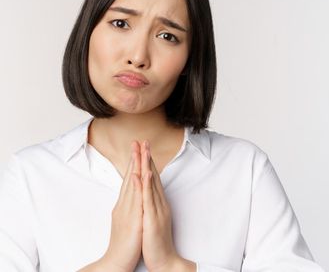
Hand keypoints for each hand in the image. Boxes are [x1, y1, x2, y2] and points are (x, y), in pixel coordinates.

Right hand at [97, 141, 143, 270]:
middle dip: (134, 159)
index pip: (130, 180)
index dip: (134, 164)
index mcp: (125, 205)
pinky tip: (138, 174)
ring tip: (139, 150)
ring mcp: (128, 211)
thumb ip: (129, 208)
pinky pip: (135, 200)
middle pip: (130, 178)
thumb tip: (132, 198)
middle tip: (137, 141)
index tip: (138, 149)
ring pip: (132, 184)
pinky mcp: (132, 219)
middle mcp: (124, 205)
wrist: (116, 262)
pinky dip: (136, 186)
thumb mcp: (127, 222)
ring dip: (136, 166)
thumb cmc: (124, 244)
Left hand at [139, 140, 193, 271]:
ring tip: (143, 150)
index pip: (152, 179)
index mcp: (157, 204)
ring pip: (151, 184)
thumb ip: (150, 207)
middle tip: (143, 141)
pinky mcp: (152, 219)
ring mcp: (156, 210)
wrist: (164, 261)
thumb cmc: (156, 243)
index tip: (143, 148)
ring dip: (147, 165)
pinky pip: (148, 199)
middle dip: (147, 158)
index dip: (147, 163)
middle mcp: (159, 204)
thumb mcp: (152, 221)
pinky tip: (142, 174)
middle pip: (153, 177)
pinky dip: (145, 185)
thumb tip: (147, 197)